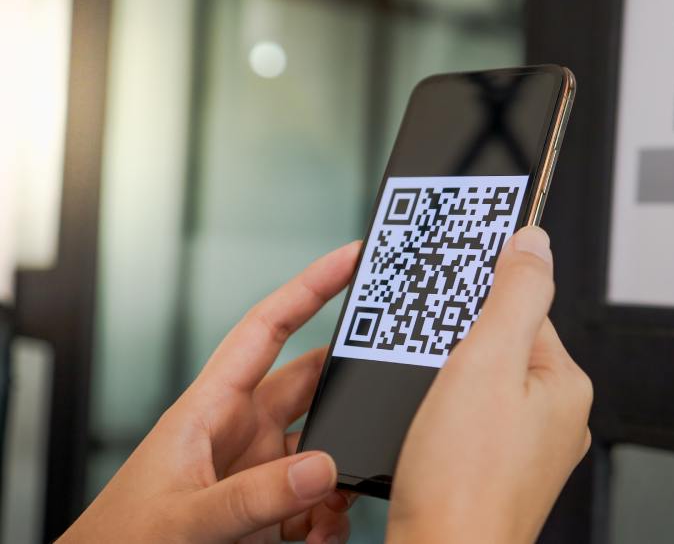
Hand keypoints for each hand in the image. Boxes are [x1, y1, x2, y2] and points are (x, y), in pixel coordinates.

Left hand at [60, 242, 361, 543]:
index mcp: (210, 410)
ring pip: (325, 449)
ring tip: (340, 501)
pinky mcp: (267, 511)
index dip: (310, 288)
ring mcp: (256, 472)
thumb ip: (254, 496)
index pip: (267, 330)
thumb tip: (326, 467)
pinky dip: (332, 516)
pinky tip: (322, 535)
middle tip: (388, 384)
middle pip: (312, 386)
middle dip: (349, 388)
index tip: (352, 258)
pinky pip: (319, 500)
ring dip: (343, 470)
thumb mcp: (185, 519)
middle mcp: (239, 433)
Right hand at [387, 226, 592, 543]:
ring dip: (444, 380)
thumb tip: (534, 242)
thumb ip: (515, 295)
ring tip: (421, 399)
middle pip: (499, 345)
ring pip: (480, 384)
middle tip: (426, 359)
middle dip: (456, 343)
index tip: (446, 287)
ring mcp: (527, 449)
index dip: (478, 296)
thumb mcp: (487, 362)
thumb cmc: (463, 482)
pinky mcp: (495, 472)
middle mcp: (555, 418)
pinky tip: (421, 426)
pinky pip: (469, 421)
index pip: (524, 308)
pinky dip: (442, 414)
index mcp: (565, 384)